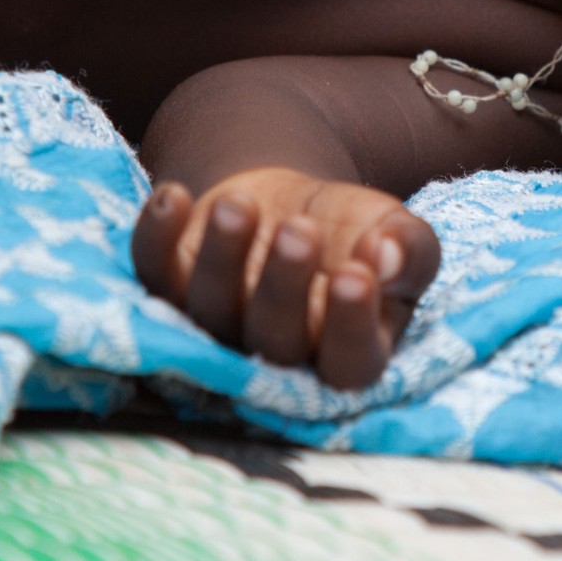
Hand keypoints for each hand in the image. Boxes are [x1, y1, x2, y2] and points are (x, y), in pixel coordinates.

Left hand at [133, 167, 440, 389]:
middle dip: (282, 288)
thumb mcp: (398, 234)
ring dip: (221, 259)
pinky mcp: (169, 287)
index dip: (348, 328)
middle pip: (274, 344)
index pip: (348, 364)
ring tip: (239, 205)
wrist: (297, 203)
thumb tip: (387, 257)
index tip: (354, 275)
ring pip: (209, 311)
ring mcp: (217, 325)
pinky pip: (151, 274)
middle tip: (299, 230)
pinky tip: (172, 196)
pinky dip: (154, 238)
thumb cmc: (358, 234)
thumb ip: (411, 251)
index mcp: (348, 352)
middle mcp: (277, 355)